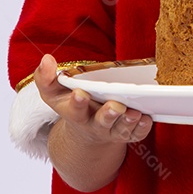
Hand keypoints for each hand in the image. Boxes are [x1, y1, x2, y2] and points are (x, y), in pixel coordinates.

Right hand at [35, 54, 152, 145]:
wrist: (85, 130)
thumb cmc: (70, 104)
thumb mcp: (54, 93)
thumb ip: (45, 78)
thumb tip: (46, 59)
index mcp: (76, 114)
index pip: (75, 110)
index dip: (77, 102)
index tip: (79, 93)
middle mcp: (94, 124)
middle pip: (102, 122)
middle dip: (108, 115)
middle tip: (115, 105)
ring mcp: (112, 130)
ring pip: (121, 130)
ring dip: (128, 122)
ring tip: (134, 112)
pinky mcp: (127, 133)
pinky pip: (136, 134)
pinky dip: (142, 128)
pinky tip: (147, 118)